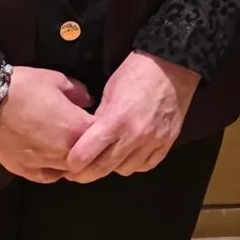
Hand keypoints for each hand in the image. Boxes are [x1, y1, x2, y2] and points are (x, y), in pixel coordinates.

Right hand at [0, 65, 93, 182]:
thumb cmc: (24, 87)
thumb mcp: (56, 80)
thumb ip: (78, 92)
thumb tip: (88, 101)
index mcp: (78, 129)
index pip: (104, 135)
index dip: (104, 127)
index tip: (101, 121)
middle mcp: (66, 152)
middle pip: (90, 157)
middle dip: (91, 147)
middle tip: (87, 136)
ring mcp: (45, 165)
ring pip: (70, 170)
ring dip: (74, 160)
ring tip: (71, 148)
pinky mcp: (25, 172)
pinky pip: (49, 177)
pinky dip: (54, 170)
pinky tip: (54, 161)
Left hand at [66, 52, 199, 180]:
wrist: (172, 66)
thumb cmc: (136, 73)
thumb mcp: (109, 92)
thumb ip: (98, 119)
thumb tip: (87, 140)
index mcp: (115, 120)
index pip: (85, 155)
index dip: (72, 163)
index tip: (67, 164)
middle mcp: (135, 135)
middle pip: (103, 168)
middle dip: (85, 174)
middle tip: (76, 174)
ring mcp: (153, 141)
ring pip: (124, 170)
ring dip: (112, 168)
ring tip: (106, 159)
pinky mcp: (167, 142)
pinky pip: (146, 165)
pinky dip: (134, 164)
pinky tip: (128, 156)